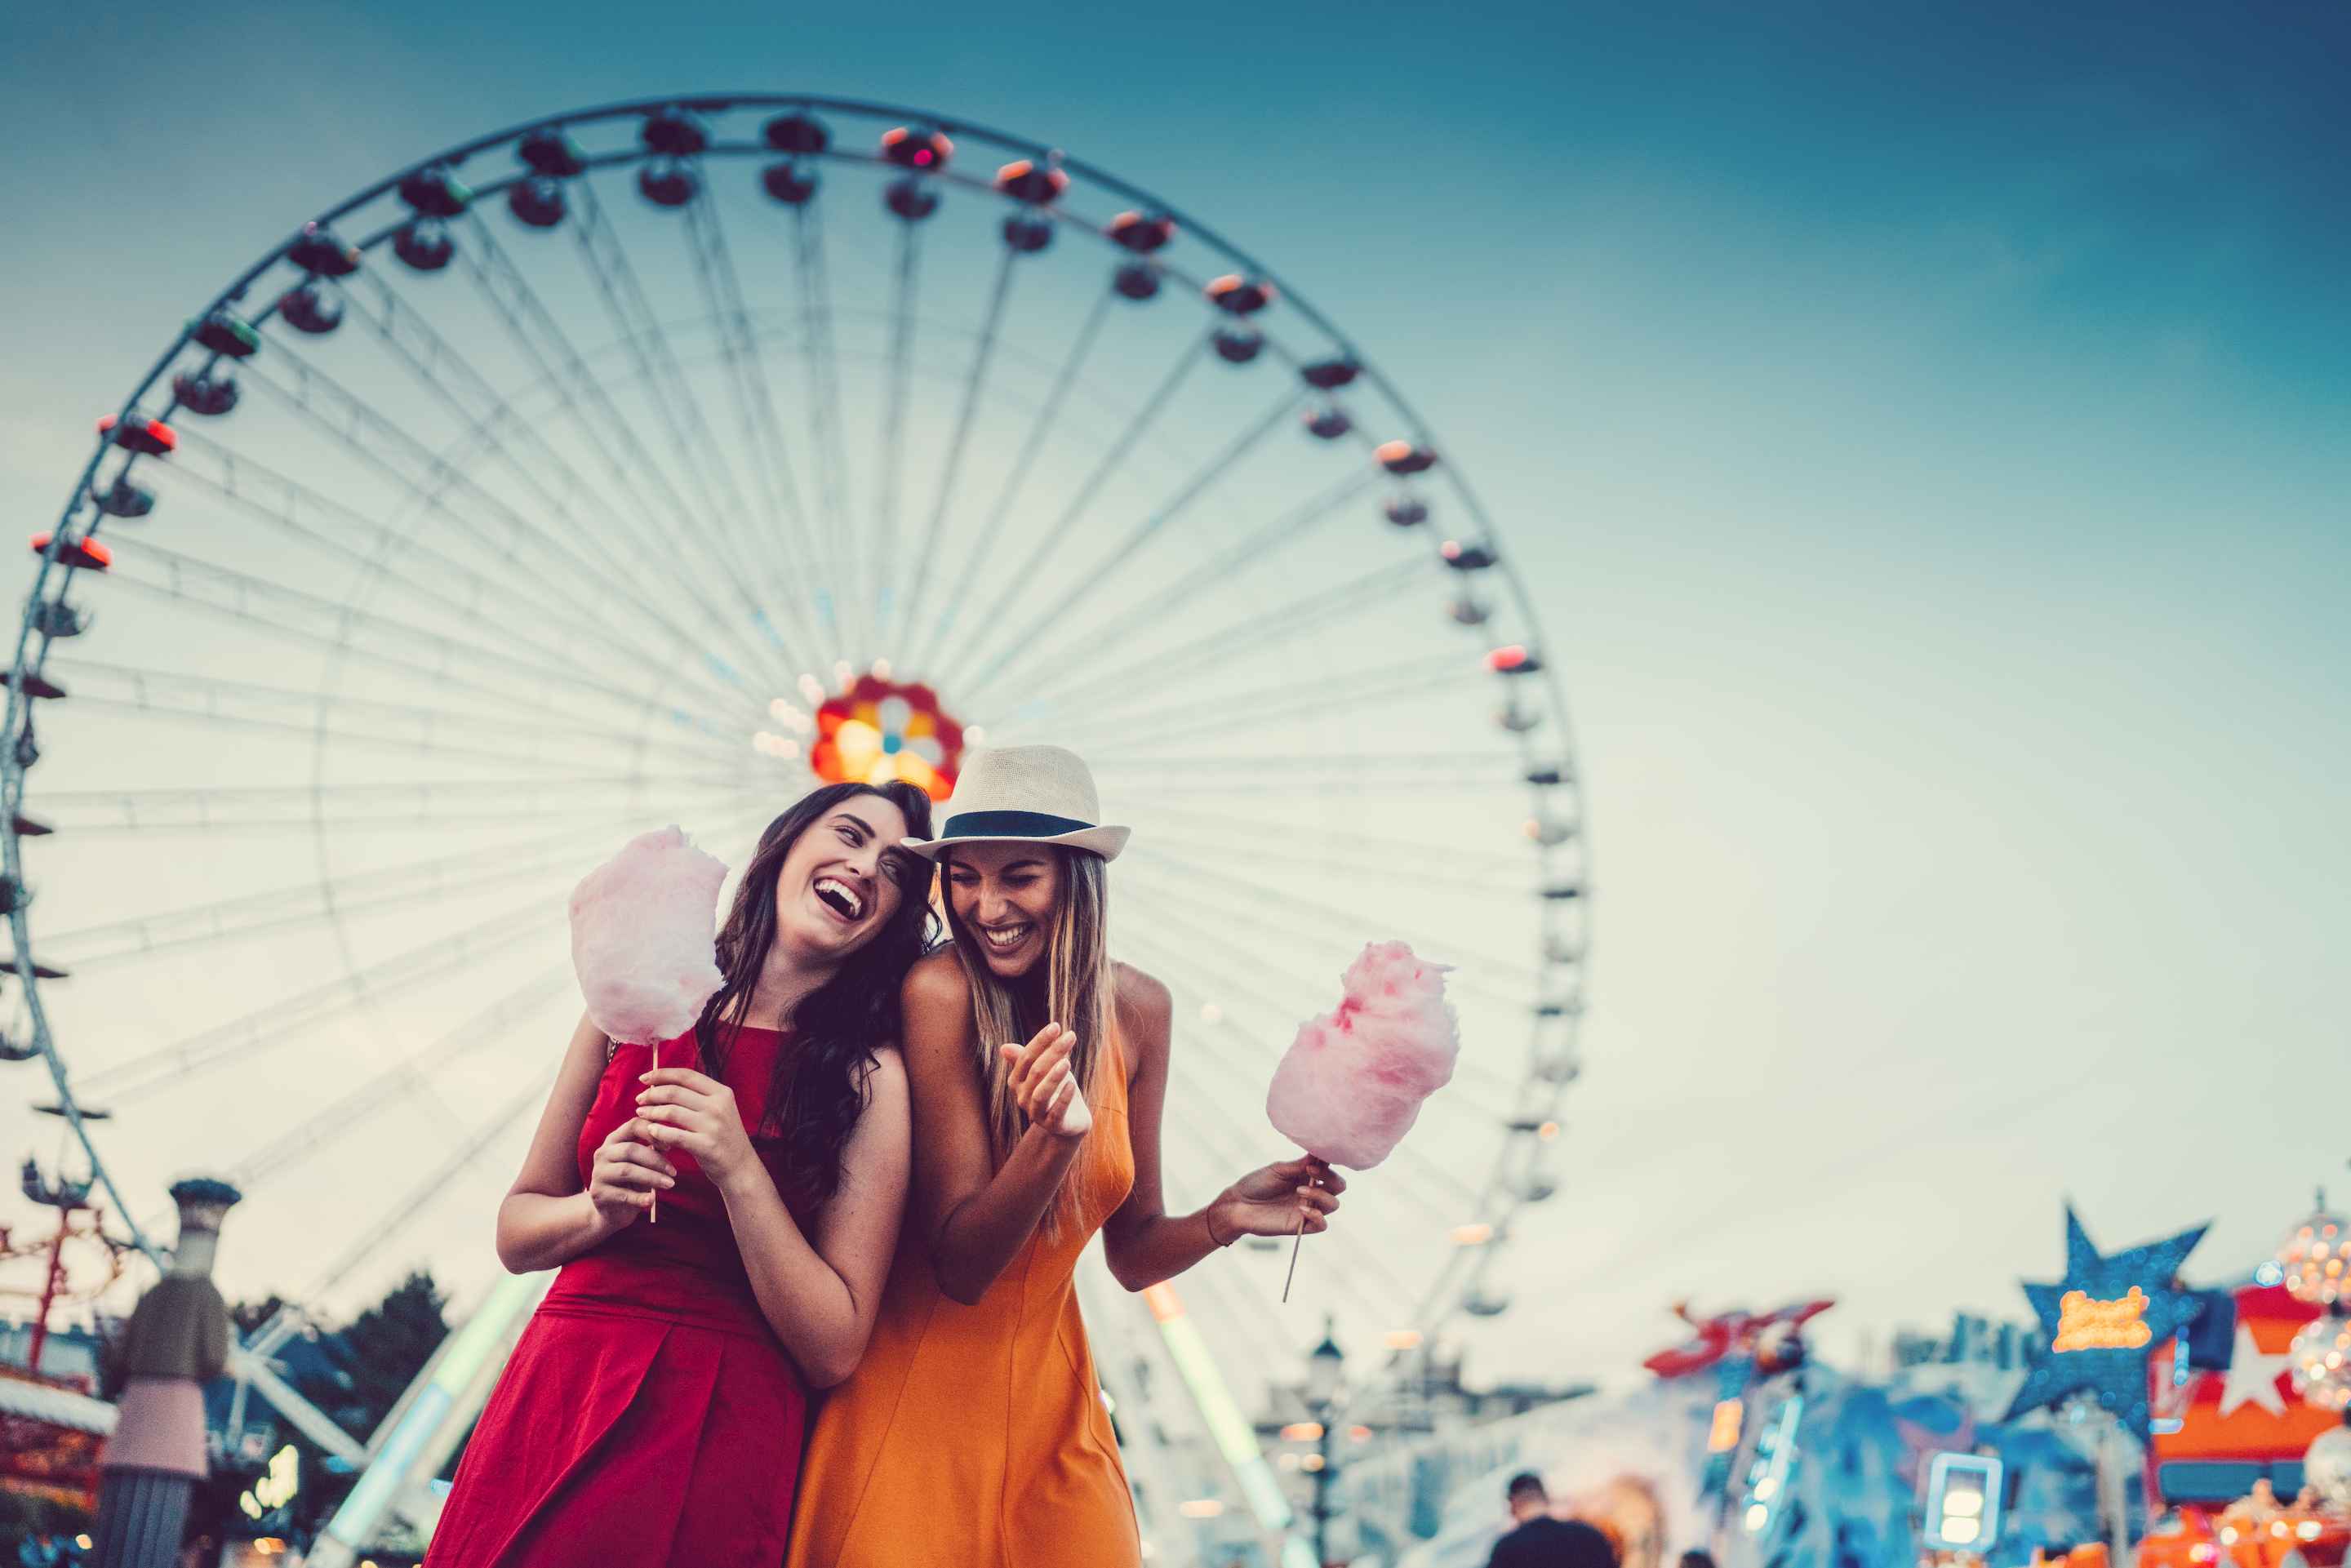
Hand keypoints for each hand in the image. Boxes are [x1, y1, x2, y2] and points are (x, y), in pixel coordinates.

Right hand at [587, 1119, 677, 1230]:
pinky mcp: (598, 1193)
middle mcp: (603, 1153)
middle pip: (630, 1150)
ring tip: (669, 1184)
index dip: (653, 1133)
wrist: (612, 1210)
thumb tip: (674, 1138)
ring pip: (627, 1170)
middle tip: (674, 1172)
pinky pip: (622, 1194)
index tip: (671, 1146)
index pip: (633, 1125)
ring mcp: (598, 1173)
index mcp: (614, 1140)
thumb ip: (654, 1150)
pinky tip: (652, 1200)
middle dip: (656, 1160)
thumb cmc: (632, 1181)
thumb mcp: (644, 1164)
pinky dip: (639, 1198)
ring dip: (651, 1177)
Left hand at [635, 1067, 757, 1186]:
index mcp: (722, 1093)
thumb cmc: (723, 1137)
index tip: (644, 1078)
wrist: (741, 1167)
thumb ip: (698, 1096)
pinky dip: (658, 1132)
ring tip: (641, 1114)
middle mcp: (719, 1106)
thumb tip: (664, 1083)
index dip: (662, 1074)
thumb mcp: (720, 1110)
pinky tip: (650, 1131)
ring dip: (651, 1112)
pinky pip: (673, 1135)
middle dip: (652, 1094)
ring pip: (671, 1112)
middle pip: (675, 1092)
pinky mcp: (706, 1145)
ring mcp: (713, 1126)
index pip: (686, 1076)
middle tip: (639, 1100)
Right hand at [998, 1022, 1090, 1139]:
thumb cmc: (1056, 1089)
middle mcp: (1023, 1097)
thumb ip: (1031, 1057)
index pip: (1025, 1058)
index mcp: (1017, 1081)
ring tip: (1067, 1061)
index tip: (1056, 1026)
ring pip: (1040, 1094)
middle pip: (1036, 1072)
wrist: (1070, 1119)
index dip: (1039, 1041)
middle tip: (1070, 1036)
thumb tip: (1004, 1048)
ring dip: (1053, 1077)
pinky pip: (1056, 1112)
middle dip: (1052, 1052)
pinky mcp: (1053, 1125)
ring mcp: (1036, 1113)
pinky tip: (1072, 1084)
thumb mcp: (1045, 1069)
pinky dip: (1063, 1098)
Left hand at [1214, 1156, 1343, 1240]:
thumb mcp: (1278, 1170)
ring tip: (1300, 1191)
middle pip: (1339, 1186)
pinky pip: (1322, 1225)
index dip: (1329, 1164)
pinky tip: (1301, 1209)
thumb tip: (1319, 1153)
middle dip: (1330, 1178)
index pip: (1331, 1169)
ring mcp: (1308, 1209)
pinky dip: (1317, 1215)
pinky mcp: (1301, 1226)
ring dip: (1320, 1195)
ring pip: (1333, 1204)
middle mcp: (1311, 1192)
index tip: (1315, 1161)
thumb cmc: (1256, 1184)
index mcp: (1307, 1176)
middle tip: (1310, 1173)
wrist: (1238, 1204)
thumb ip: (1300, 1165)